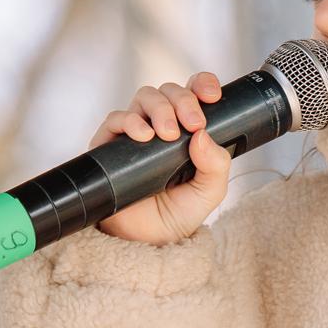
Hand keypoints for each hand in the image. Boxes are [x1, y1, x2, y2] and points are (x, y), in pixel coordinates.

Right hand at [87, 72, 231, 242]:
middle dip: (183, 101)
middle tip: (192, 124)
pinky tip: (143, 137)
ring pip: (145, 97)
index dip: (202, 85)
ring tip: (167, 135)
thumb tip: (203, 134)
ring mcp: (135, 133)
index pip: (194, 93)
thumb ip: (216, 164)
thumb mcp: (209, 192)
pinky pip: (116, 118)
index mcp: (188, 131)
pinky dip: (131, 121)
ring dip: (160, 109)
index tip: (212, 95)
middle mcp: (161, 126)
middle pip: (169, 92)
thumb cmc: (177, 215)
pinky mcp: (110, 145)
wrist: (145, 242)